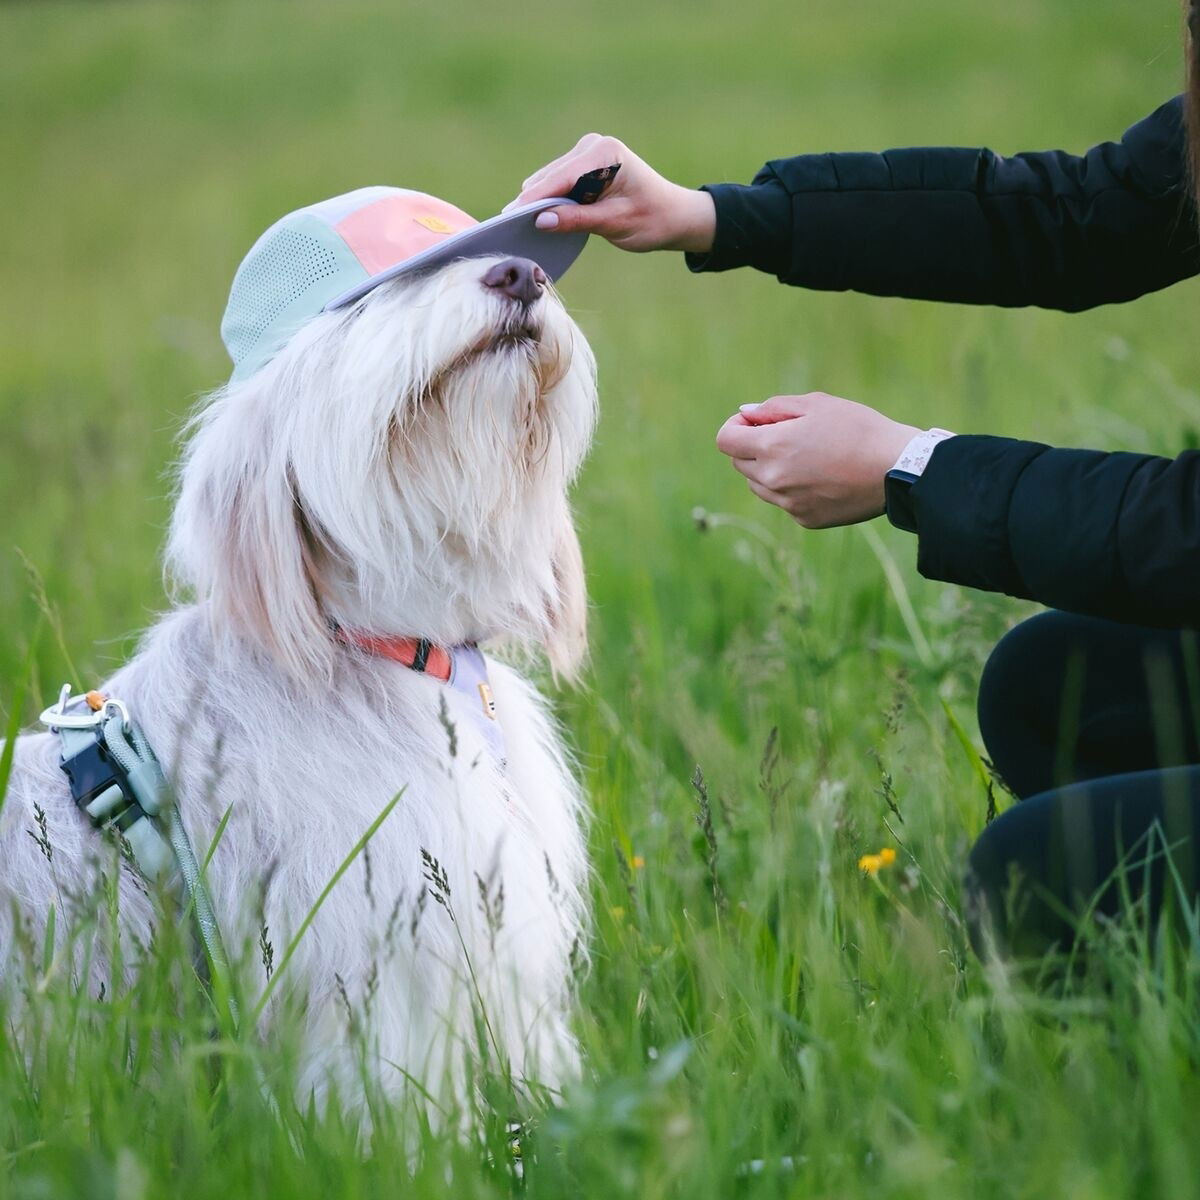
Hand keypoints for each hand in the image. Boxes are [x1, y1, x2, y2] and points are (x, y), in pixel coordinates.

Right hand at [505, 133, 715, 253]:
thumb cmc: (652, 220)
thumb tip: (541, 220)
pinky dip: (548, 200)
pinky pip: (556, 183)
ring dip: (539, 202)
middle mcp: (592, 146)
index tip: (509, 216)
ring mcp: (586, 154)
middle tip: (506, 228)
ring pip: (549, 180)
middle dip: (532, 201)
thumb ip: (577, 220)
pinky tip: (540, 219)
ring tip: (518, 226)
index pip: (561, 178)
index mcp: (605, 154)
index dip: (535, 198)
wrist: (673, 215)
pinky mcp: (582, 166)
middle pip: (550, 177)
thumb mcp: (615, 224)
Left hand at [714, 394, 919, 527]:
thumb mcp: (816, 404)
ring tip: (805, 455)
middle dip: (751, 446)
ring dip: (768, 468)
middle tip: (785, 434)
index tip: (753, 421)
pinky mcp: (805, 519)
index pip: (725, 440)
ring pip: (758, 485)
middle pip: (739, 463)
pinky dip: (791, 488)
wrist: (897, 469)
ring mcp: (788, 503)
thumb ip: (773, 408)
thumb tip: (746, 414)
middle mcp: (773, 480)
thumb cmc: (859, 429)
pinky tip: (821, 476)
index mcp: (772, 447)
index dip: (735, 427)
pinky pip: (783, 501)